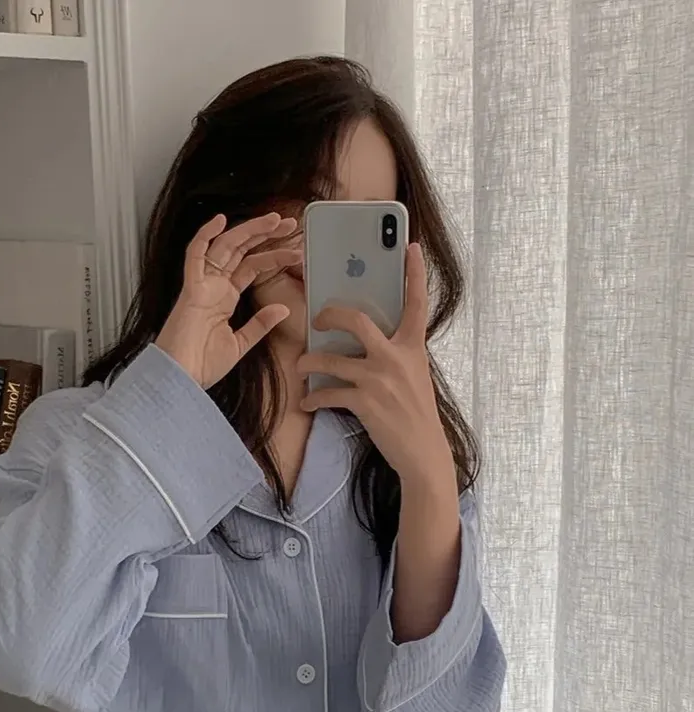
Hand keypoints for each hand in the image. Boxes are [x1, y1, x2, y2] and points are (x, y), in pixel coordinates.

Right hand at [156, 213, 300, 387]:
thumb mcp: (241, 344)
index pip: (251, 266)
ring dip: (249, 230)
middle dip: (265, 234)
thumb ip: (260, 325)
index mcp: (225, 298)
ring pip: (225, 247)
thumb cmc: (202, 365)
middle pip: (241, 250)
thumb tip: (282, 309)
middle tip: (288, 223)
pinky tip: (220, 220)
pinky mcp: (191, 290)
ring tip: (273, 219)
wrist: (183, 379)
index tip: (294, 250)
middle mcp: (214, 287)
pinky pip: (195, 256)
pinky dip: (205, 236)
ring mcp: (202, 286)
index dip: (272, 254)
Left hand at [298, 243, 452, 484]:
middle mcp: (396, 357)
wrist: (423, 452)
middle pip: (355, 320)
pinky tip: (308, 402)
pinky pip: (327, 393)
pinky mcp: (364, 403)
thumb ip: (396, 352)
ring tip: (302, 366)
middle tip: (318, 320)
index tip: (410, 246)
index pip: (416, 302)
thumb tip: (366, 338)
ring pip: (329, 360)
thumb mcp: (414, 374)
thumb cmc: (415, 413)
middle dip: (329, 315)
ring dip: (308, 363)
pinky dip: (313, 398)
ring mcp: (379, 379)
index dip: (414, 272)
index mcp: (413, 346)